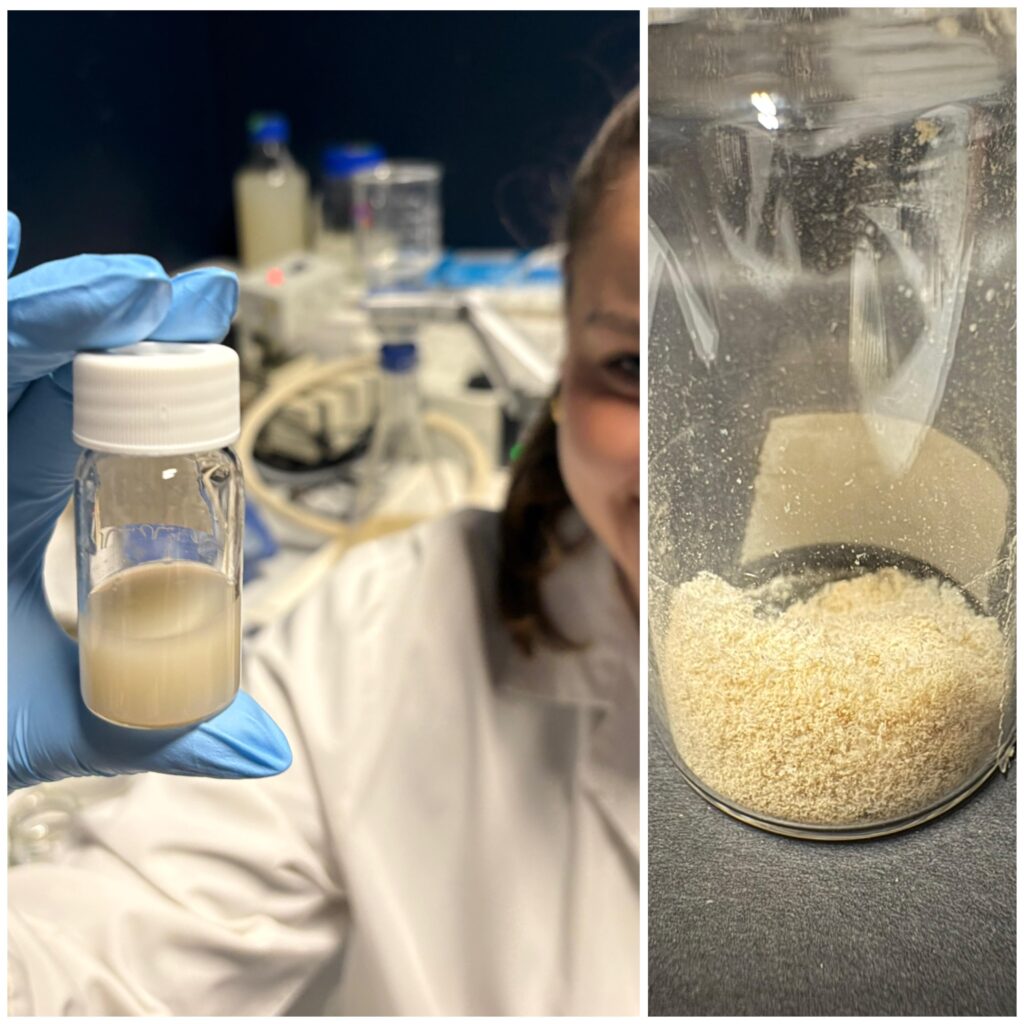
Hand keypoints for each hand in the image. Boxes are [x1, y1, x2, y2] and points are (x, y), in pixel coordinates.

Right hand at [7, 212, 291, 789]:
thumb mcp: (63, 719)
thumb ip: (160, 727)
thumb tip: (269, 751)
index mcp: (24, 494)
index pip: (98, 412)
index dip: (154, 368)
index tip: (213, 320)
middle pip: (49, 364)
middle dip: (114, 319)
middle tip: (188, 296)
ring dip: (52, 310)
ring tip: (132, 286)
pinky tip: (3, 244)